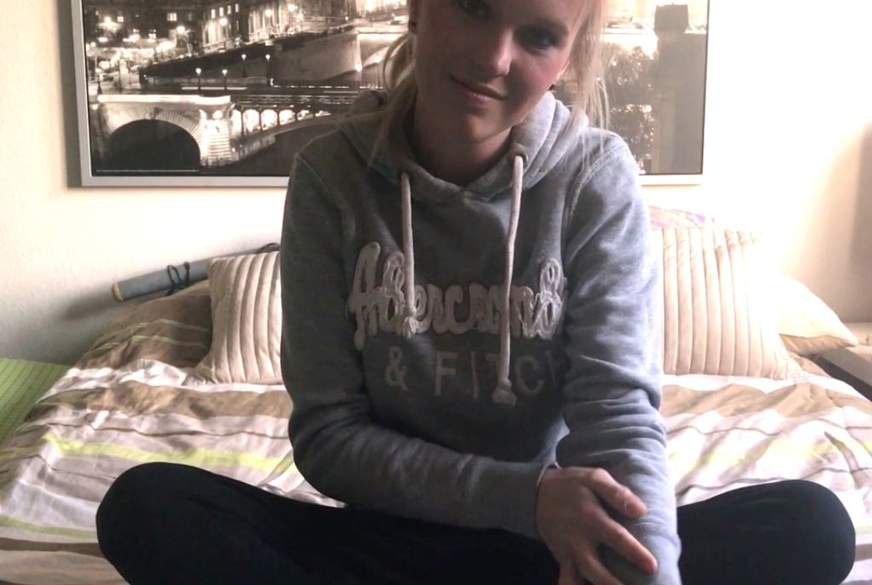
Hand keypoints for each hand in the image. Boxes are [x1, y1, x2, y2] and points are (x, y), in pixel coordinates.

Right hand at [535, 466, 656, 584]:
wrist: (537, 493)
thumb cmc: (572, 485)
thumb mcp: (593, 477)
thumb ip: (617, 493)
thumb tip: (641, 511)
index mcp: (591, 518)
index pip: (616, 538)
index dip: (634, 553)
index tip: (652, 567)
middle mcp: (578, 539)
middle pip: (594, 569)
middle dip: (612, 584)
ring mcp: (567, 551)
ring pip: (579, 578)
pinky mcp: (561, 558)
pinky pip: (566, 579)